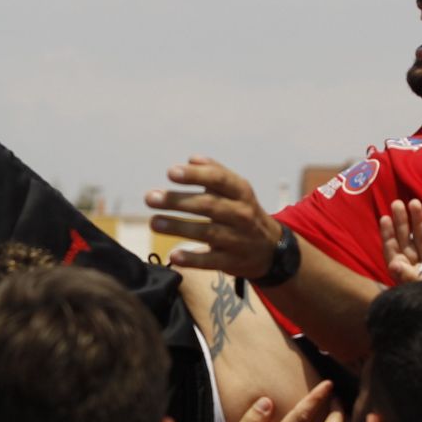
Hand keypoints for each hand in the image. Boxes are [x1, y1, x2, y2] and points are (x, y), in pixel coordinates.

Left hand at [145, 157, 281, 277]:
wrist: (271, 249)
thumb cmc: (243, 212)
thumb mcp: (237, 190)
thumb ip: (215, 172)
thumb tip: (191, 159)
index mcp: (241, 192)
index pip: (219, 180)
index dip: (195, 175)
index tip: (170, 172)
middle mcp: (241, 214)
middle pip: (208, 206)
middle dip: (177, 201)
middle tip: (150, 198)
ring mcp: (238, 239)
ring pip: (207, 232)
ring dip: (178, 227)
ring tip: (154, 223)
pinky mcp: (232, 261)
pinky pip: (211, 261)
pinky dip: (192, 259)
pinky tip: (174, 255)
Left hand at [379, 198, 421, 283]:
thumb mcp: (418, 288)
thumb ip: (405, 275)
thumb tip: (394, 264)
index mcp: (404, 272)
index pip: (393, 250)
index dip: (387, 234)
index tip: (384, 218)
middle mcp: (416, 265)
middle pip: (406, 239)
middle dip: (401, 222)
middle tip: (396, 203)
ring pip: (421, 236)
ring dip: (417, 220)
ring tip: (414, 202)